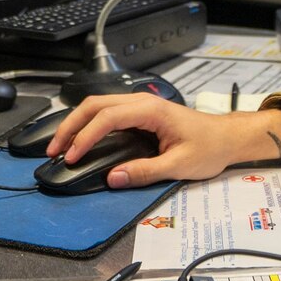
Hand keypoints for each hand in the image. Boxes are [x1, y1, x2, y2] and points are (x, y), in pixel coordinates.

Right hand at [45, 93, 280, 188]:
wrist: (227, 138)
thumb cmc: (208, 148)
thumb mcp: (179, 165)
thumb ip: (145, 172)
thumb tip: (112, 178)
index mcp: (150, 110)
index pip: (107, 117)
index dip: (85, 136)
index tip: (71, 157)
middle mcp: (141, 101)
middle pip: (95, 105)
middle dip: (70, 126)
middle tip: (54, 151)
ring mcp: (140, 105)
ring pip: (98, 106)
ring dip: (76, 124)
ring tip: (61, 147)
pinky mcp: (140, 113)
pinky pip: (107, 113)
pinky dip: (88, 124)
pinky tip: (80, 141)